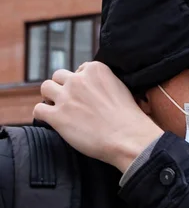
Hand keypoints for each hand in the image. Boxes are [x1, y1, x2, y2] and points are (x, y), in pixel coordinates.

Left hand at [34, 62, 163, 172]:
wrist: (128, 138)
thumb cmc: (129, 119)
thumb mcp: (121, 88)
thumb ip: (105, 83)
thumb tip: (96, 91)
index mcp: (95, 69)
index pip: (80, 69)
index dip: (81, 83)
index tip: (86, 95)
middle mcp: (78, 80)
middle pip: (59, 76)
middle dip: (63, 87)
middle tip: (70, 102)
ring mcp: (66, 97)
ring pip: (45, 88)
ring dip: (50, 98)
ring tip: (59, 110)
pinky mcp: (57, 116)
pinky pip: (38, 110)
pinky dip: (43, 115)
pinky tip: (52, 122)